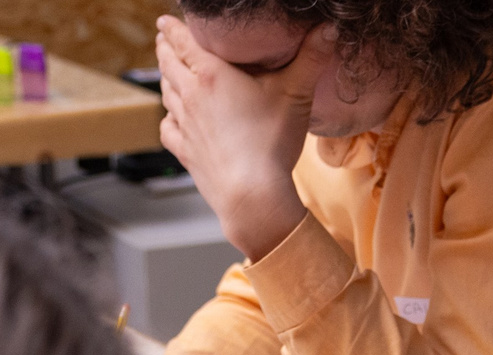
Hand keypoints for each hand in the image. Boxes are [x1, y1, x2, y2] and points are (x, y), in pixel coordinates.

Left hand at [156, 13, 316, 260]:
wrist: (252, 196)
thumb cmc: (271, 143)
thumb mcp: (296, 94)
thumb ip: (311, 58)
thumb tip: (329, 29)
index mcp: (210, 74)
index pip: (182, 41)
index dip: (172, 27)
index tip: (165, 20)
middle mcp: (190, 96)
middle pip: (168, 63)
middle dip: (164, 48)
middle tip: (164, 40)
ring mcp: (184, 125)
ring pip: (165, 92)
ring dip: (165, 78)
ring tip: (168, 71)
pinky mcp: (184, 152)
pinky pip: (167, 127)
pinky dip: (167, 116)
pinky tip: (173, 116)